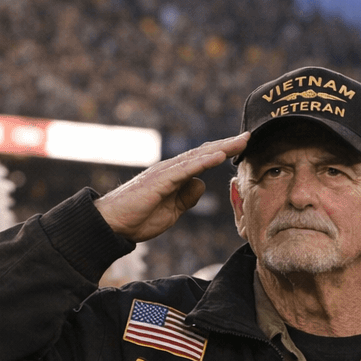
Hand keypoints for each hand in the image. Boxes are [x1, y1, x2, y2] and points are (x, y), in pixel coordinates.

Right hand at [95, 133, 247, 240]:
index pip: (202, 159)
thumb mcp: (171, 211)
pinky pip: (185, 170)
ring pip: (197, 157)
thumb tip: (202, 184)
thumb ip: (186, 197)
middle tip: (248, 135)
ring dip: (220, 148)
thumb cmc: (138, 218)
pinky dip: (203, 162)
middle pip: (203, 152)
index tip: (242, 145)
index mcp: (174, 176)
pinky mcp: (159, 181)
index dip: (222, 151)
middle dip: (227, 144)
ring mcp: (164, 173)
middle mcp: (170, 169)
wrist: (111, 225)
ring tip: (241, 140)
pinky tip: (219, 156)